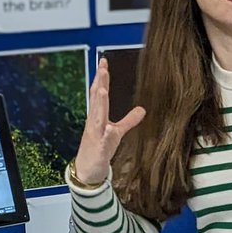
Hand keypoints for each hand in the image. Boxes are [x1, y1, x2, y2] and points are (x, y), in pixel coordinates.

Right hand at [73, 58, 145, 183]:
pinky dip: (107, 133)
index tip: (103, 62)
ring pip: (97, 116)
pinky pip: (103, 140)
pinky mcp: (99, 148)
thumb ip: (129, 120)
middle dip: (99, 83)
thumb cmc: (100, 148)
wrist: (88, 170)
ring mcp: (96, 134)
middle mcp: (95, 122)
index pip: (99, 93)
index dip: (101, 78)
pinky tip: (109, 128)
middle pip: (97, 100)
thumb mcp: (117, 132)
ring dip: (99, 103)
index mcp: (98, 116)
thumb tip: (143, 109)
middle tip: (102, 68)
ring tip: (102, 89)